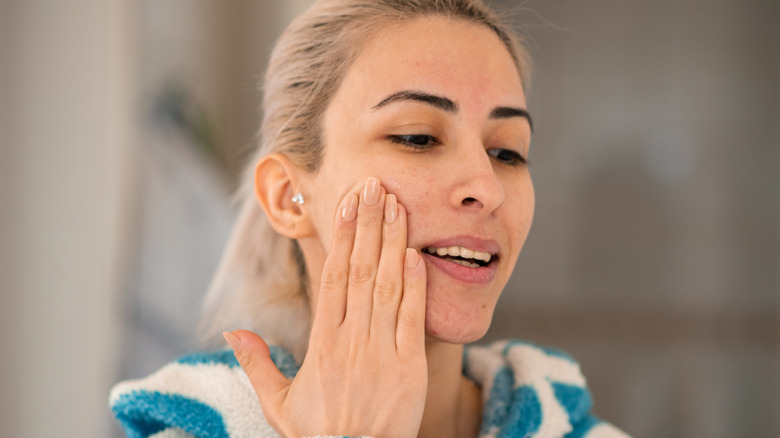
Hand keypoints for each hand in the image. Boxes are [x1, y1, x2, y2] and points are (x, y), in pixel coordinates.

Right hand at [226, 177, 427, 436]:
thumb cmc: (318, 435)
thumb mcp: (278, 402)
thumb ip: (257, 364)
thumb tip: (234, 333)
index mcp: (321, 343)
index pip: (333, 277)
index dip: (342, 237)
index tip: (348, 204)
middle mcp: (350, 340)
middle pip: (361, 270)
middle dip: (368, 224)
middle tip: (374, 186)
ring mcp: (381, 351)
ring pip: (386, 285)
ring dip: (392, 241)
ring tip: (396, 205)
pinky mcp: (409, 366)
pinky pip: (411, 316)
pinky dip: (414, 283)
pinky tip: (415, 253)